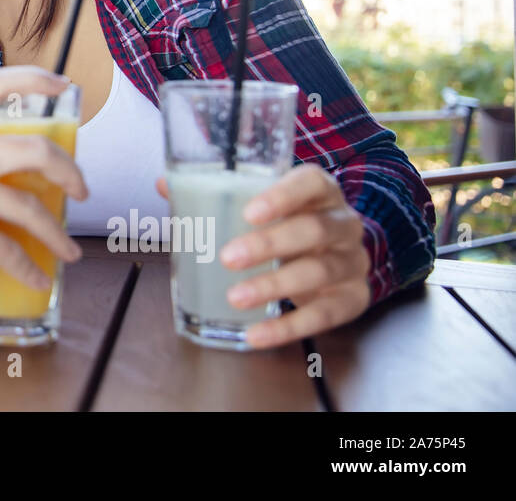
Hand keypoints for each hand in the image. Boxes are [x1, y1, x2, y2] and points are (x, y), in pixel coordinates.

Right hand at [0, 66, 87, 312]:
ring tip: (67, 251)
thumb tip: (27, 173)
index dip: (34, 79)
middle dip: (70, 173)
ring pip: (29, 208)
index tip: (63, 86)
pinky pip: (11, 250)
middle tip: (81, 191)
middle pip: (34, 149)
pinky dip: (30, 268)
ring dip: (56, 235)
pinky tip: (37, 277)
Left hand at [156, 165, 371, 347]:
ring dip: (275, 286)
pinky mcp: (353, 298)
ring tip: (235, 297)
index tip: (249, 213)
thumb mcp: (261, 202)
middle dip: (269, 245)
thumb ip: (215, 192)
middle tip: (228, 257)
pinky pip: (325, 315)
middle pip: (314, 230)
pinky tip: (256, 333)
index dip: (283, 196)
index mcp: (320, 191)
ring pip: (319, 272)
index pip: (311, 183)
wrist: (335, 251)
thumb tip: (164, 183)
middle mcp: (343, 223)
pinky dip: (288, 327)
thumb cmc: (288, 220)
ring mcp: (352, 261)